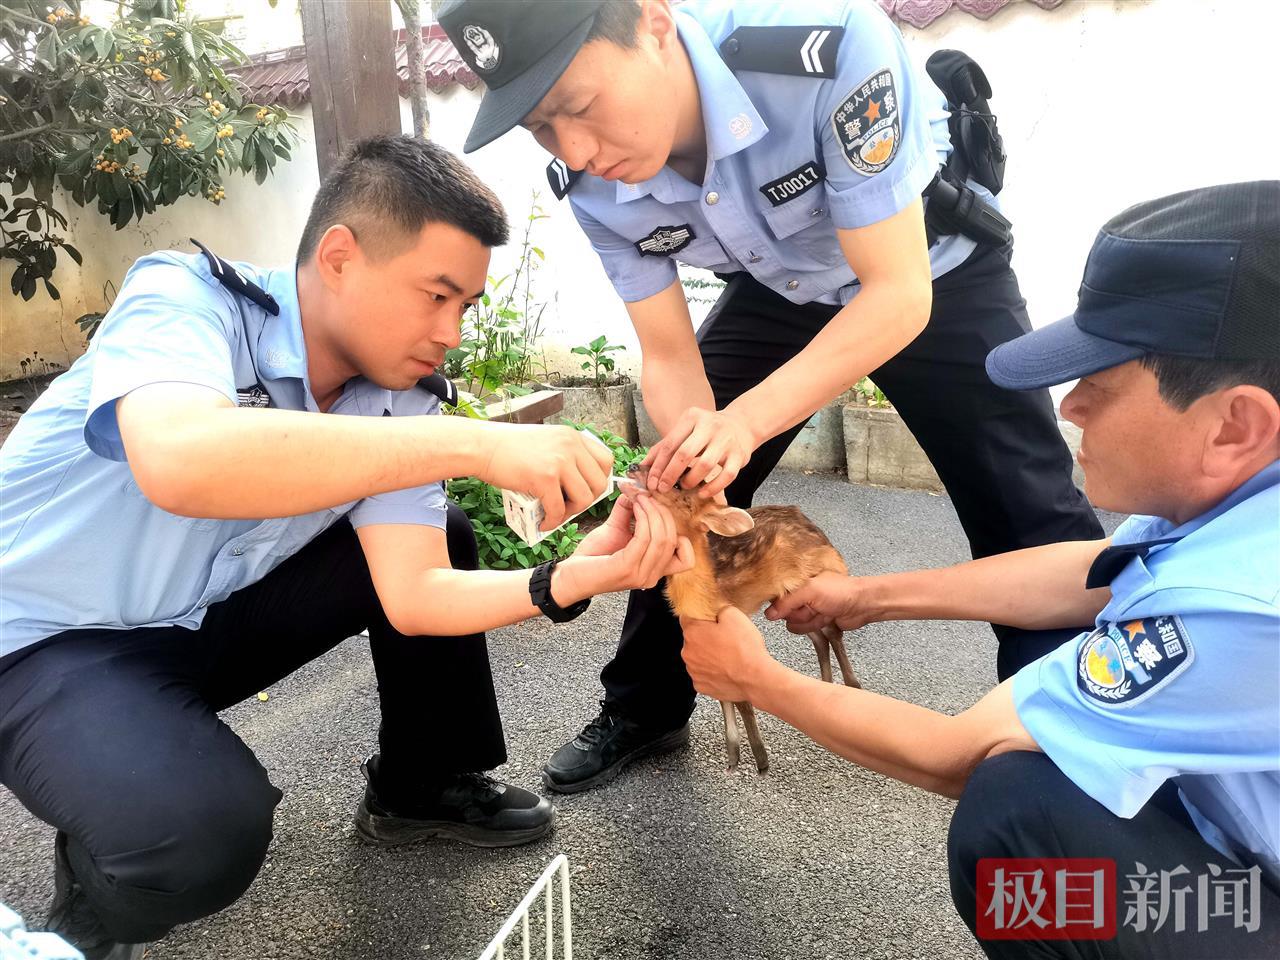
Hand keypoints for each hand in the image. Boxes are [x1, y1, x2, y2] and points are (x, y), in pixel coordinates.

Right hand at [480, 423, 613, 529]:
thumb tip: (580, 484)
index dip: (599, 480)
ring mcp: (559, 461)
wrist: (481, 446)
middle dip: (587, 501)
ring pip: (584, 498)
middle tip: (570, 506)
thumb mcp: (546, 441)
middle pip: (599, 483)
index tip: (586, 490)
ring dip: (571, 512)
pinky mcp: (544, 478)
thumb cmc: (509, 448)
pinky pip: (559, 508)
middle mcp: (570, 446)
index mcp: (573, 437)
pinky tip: (544, 522)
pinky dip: (553, 521)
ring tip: (556, 514)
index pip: (606, 460)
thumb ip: (566, 456)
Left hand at [567, 494, 693, 592]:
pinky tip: (633, 507)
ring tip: (640, 499)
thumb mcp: (617, 530)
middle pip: (674, 540)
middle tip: (647, 497)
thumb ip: (630, 512)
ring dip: (652, 513)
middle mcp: (652, 576)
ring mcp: (641, 575)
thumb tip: (637, 489)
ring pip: (662, 538)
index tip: (660, 513)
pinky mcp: (627, 569)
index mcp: (655, 570)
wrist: (570, 575)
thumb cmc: (592, 556)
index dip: (679, 532)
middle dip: (662, 512)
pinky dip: (642, 518)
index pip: (687, 558)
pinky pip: (645, 539)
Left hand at [642, 407, 754, 498]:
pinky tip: (702, 493)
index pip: (670, 444)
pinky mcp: (740, 455)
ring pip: (706, 464)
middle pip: (685, 453)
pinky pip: (726, 476)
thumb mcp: (685, 431)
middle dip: (670, 474)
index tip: (651, 482)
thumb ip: (664, 446)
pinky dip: (713, 488)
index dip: (658, 466)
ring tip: (684, 486)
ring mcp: (726, 440)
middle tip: (663, 488)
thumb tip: (642, 466)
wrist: (741, 425)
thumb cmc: (706, 431)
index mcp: (692, 417)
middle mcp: (710, 426)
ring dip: (691, 480)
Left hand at [679, 606, 776, 702]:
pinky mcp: (701, 685)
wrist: (755, 678)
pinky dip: (712, 671)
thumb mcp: (734, 614)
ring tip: (728, 655)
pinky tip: (726, 668)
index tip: (712, 620)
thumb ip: (718, 608)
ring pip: (697, 657)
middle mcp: (688, 652)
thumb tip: (716, 610)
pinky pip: (703, 674)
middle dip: (706, 637)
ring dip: (708, 655)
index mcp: (692, 632)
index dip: (702, 617)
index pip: (687, 617)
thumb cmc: (745, 649)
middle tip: (725, 639)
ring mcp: (693, 671)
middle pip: (693, 638)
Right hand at [765, 570, 877, 632]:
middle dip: (797, 613)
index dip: (779, 603)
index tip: (787, 606)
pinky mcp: (814, 620)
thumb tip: (769, 614)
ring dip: (806, 621)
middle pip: (783, 611)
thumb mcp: (809, 591)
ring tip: (820, 612)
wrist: (862, 605)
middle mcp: (800, 593)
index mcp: (797, 580)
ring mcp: (807, 607)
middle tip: (811, 606)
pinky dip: (812, 626)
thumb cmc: (840, 591)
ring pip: (793, 622)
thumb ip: (786, 602)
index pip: (776, 594)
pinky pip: (803, 628)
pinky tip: (824, 619)